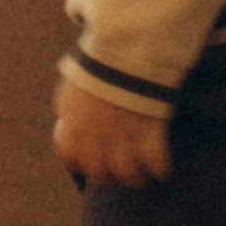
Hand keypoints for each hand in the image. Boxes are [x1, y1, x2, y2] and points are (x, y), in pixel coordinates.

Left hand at [51, 71, 171, 185]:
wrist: (127, 48)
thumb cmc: (101, 59)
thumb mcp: (75, 79)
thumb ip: (68, 103)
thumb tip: (64, 116)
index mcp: (72, 120)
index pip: (69, 155)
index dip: (80, 162)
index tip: (89, 164)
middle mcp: (94, 135)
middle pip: (98, 172)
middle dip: (108, 176)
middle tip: (117, 174)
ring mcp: (122, 137)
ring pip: (127, 174)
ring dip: (134, 178)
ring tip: (141, 178)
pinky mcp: (149, 134)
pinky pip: (155, 163)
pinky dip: (159, 168)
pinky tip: (161, 169)